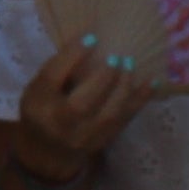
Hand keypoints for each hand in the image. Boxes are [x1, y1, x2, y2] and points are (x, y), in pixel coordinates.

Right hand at [6, 39, 149, 176]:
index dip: (72, 56)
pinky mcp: (102, 141)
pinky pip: (124, 120)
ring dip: (123, 87)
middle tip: (116, 57)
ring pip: (107, 115)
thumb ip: (58, 70)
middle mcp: (58, 125)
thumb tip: (92, 40)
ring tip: (130, 64)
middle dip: (102, 78)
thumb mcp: (38, 88)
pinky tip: (152, 82)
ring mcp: (83, 137)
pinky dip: (140, 100)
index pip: (52, 78)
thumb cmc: (43, 109)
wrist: (47, 152)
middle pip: (79, 105)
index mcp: (36, 104)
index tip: (91, 37)